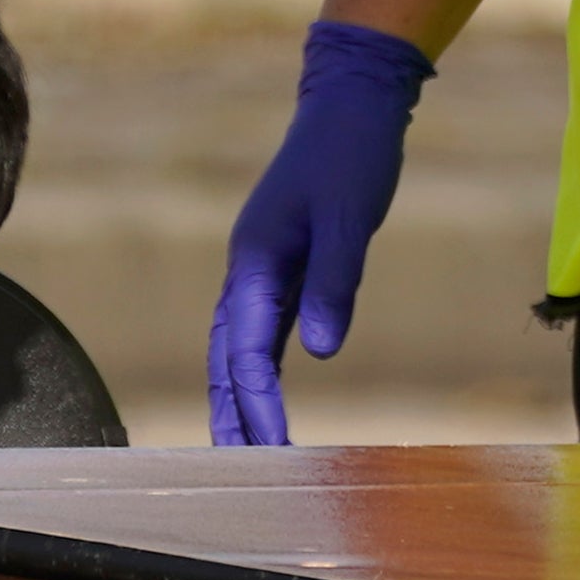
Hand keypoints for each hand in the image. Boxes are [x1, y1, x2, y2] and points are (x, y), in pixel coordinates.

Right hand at [209, 19, 436, 444]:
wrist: (352, 103)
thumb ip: (335, 283)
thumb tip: (322, 353)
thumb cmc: (352, 154)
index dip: (258, 405)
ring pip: (237, 348)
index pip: (247, 352)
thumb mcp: (351, 217)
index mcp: (256, 261)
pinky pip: (261, 330)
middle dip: (231, 416)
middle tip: (237, 475)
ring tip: (247, 450)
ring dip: (239, 398)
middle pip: (226, 359)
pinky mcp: (285, 265)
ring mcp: (263, 268)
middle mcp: (250, 270)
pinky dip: (259, 369)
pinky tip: (268, 396)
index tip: (273, 452)